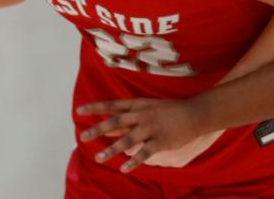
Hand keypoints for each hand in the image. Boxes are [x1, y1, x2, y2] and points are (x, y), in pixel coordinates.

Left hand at [76, 97, 220, 171]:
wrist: (195, 113)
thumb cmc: (169, 110)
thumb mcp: (147, 107)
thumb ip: (128, 118)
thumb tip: (108, 126)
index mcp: (138, 105)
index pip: (113, 106)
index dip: (96, 108)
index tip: (79, 111)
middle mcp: (142, 115)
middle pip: (116, 122)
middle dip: (98, 129)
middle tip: (83, 136)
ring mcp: (151, 128)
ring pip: (128, 140)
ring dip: (112, 149)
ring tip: (99, 158)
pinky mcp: (161, 141)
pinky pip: (145, 153)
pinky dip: (134, 161)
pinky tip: (124, 168)